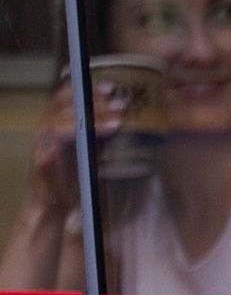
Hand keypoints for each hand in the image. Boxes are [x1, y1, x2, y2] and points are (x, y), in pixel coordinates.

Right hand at [26, 76, 121, 216]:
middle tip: (119, 104)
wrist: (54, 207)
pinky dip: (71, 136)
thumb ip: (101, 137)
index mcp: (59, 124)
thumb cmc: (76, 179)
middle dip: (93, 101)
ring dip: (90, 120)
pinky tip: (89, 137)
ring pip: (59, 120)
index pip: (68, 98)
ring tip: (116, 123)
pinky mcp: (40, 160)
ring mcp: (42, 143)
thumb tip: (127, 120)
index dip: (87, 90)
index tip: (110, 87)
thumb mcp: (93, 153)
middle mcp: (47, 129)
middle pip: (65, 105)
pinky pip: (53, 142)